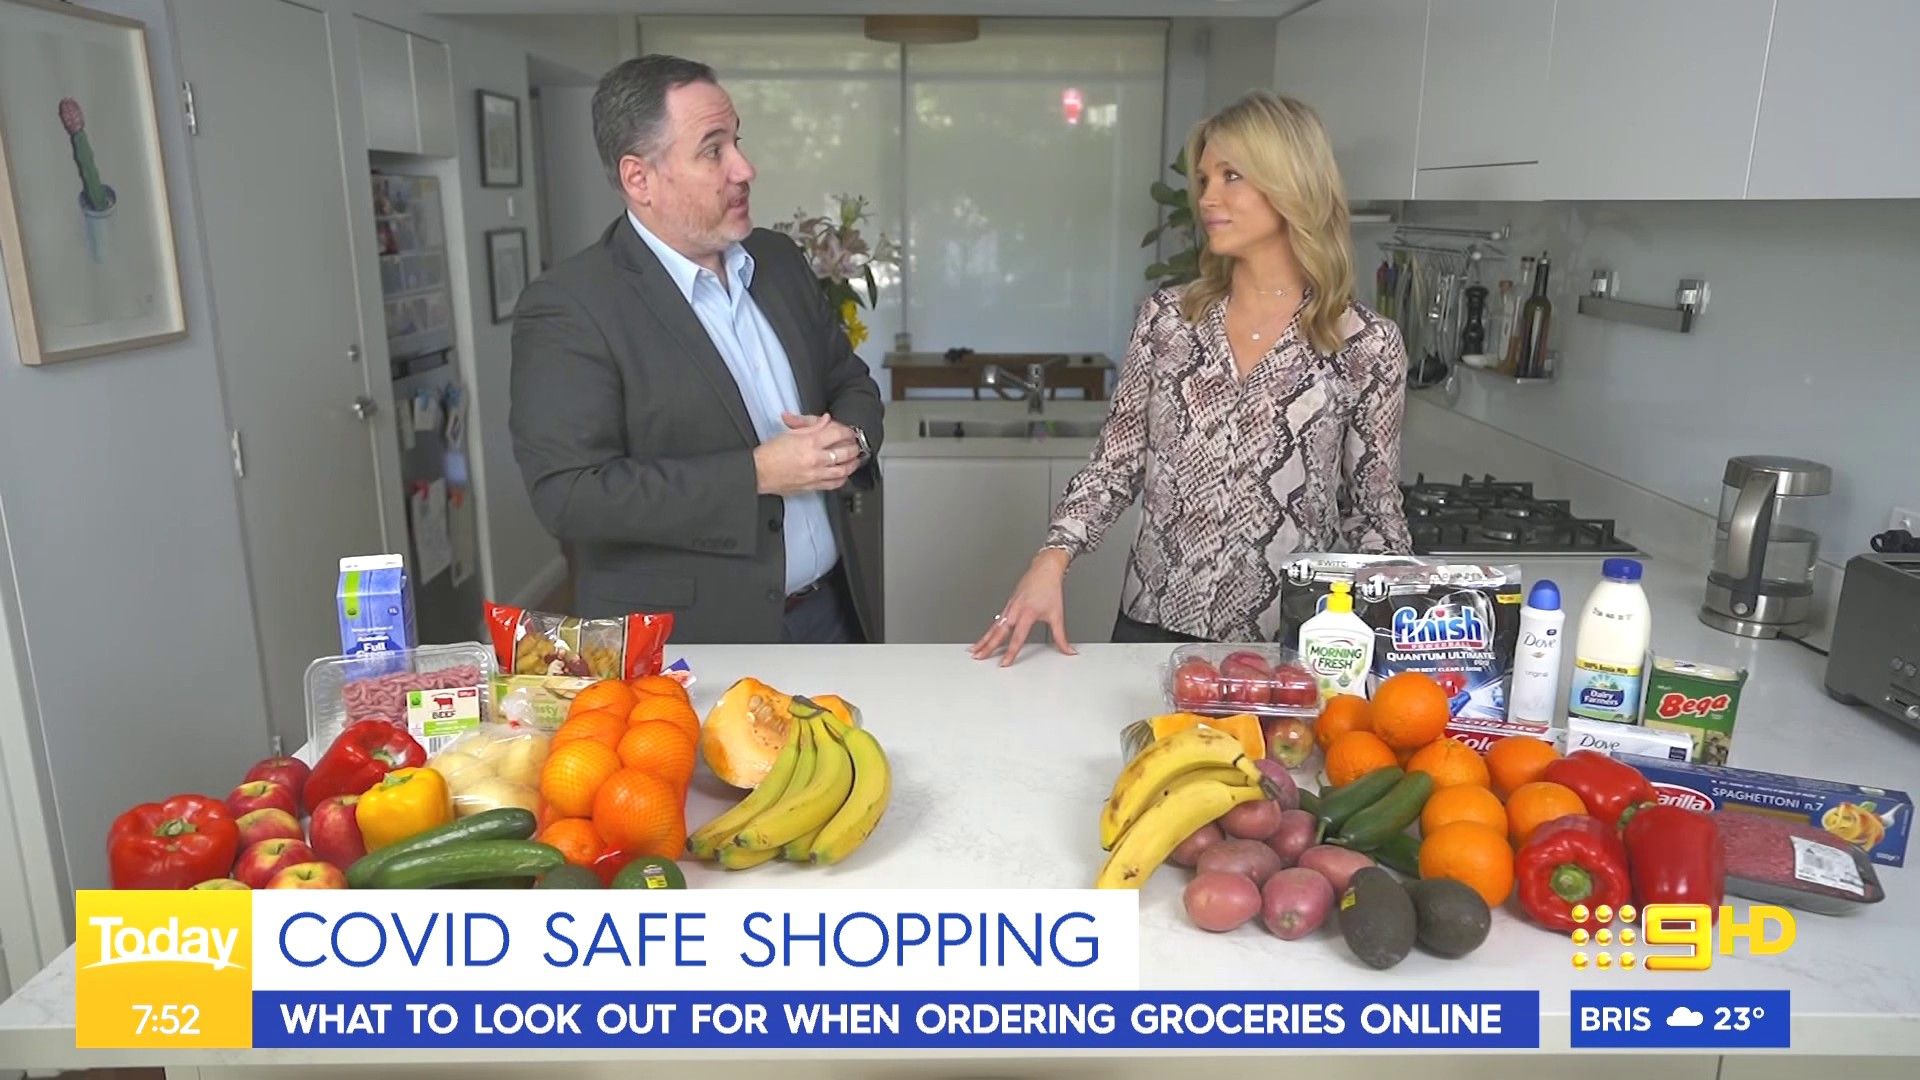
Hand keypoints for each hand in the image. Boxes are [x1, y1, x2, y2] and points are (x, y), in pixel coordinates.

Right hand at [754, 412, 860, 494]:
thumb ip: (811, 426)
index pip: (838, 433)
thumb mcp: (790, 433)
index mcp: (809, 442)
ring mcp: (816, 475)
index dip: (847, 430)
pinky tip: (844, 474)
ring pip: (844, 470)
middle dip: (854, 447)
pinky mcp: (813, 486)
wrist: (759, 472)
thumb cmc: (770, 454)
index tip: (848, 431)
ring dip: (853, 463)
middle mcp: (815, 459)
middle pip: (845, 452)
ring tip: (855, 459)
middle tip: (855, 444)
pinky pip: (834, 484)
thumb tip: (825, 421)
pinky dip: (843, 478)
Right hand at [970, 549, 1076, 666]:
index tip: (1004, 662)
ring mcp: (1009, 607)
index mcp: (1028, 613)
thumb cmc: (1050, 588)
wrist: (1044, 570)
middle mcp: (1015, 610)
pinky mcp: (1008, 605)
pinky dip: (988, 631)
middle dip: (988, 646)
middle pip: (999, 632)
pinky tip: (983, 638)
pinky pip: (995, 621)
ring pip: (994, 626)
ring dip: (983, 640)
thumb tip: (1068, 650)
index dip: (1010, 652)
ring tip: (975, 651)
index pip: (1017, 637)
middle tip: (979, 657)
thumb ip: (1061, 637)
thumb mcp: (1057, 615)